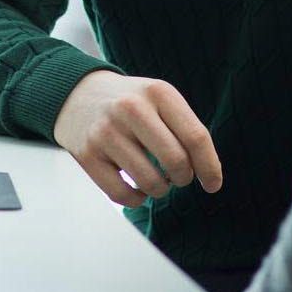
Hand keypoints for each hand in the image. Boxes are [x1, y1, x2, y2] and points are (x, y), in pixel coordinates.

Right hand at [52, 71, 222, 206]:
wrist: (78, 94)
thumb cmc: (131, 103)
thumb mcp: (160, 99)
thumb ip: (185, 129)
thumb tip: (208, 173)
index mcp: (158, 92)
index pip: (196, 137)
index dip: (210, 167)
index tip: (213, 184)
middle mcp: (131, 108)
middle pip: (176, 161)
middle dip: (183, 178)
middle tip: (178, 176)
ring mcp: (106, 132)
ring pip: (150, 182)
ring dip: (161, 189)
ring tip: (157, 179)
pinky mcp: (88, 155)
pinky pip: (123, 195)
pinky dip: (137, 199)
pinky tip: (137, 187)